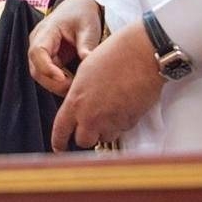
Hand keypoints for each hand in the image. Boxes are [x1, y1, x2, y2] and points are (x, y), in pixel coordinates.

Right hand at [28, 0, 102, 95]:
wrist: (78, 7)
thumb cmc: (82, 15)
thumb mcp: (88, 27)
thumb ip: (86, 46)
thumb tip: (89, 66)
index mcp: (46, 30)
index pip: (37, 52)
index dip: (47, 68)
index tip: (63, 78)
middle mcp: (37, 42)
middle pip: (36, 69)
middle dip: (53, 82)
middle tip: (75, 87)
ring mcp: (40, 51)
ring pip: (40, 75)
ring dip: (56, 85)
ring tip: (76, 85)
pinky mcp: (46, 58)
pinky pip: (47, 75)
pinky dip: (59, 82)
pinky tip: (74, 82)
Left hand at [50, 21, 164, 151]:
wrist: (142, 54)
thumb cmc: (114, 55)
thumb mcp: (86, 72)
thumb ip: (78, 94)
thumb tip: (78, 106)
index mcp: (76, 102)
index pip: (61, 132)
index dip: (58, 142)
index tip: (58, 147)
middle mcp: (92, 116)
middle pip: (83, 141)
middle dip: (85, 135)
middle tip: (90, 124)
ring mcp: (112, 121)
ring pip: (103, 137)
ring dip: (104, 129)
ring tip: (110, 109)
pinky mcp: (129, 122)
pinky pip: (120, 130)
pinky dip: (119, 124)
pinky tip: (122, 105)